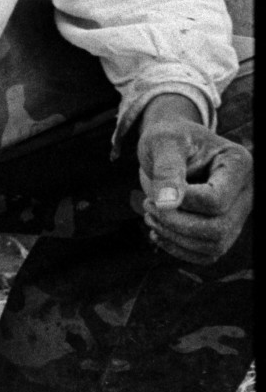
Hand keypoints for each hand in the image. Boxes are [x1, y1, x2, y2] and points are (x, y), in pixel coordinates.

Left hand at [137, 94, 252, 265]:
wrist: (170, 145)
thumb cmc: (168, 137)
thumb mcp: (163, 142)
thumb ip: (167, 169)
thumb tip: (167, 204)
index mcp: (238, 163)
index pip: (216, 200)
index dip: (182, 203)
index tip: (153, 196)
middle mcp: (245, 192)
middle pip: (218, 228)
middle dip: (177, 224)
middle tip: (147, 207)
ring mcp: (237, 213)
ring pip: (215, 245)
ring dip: (176, 238)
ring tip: (149, 216)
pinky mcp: (223, 229)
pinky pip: (208, 254)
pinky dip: (180, 249)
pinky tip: (158, 232)